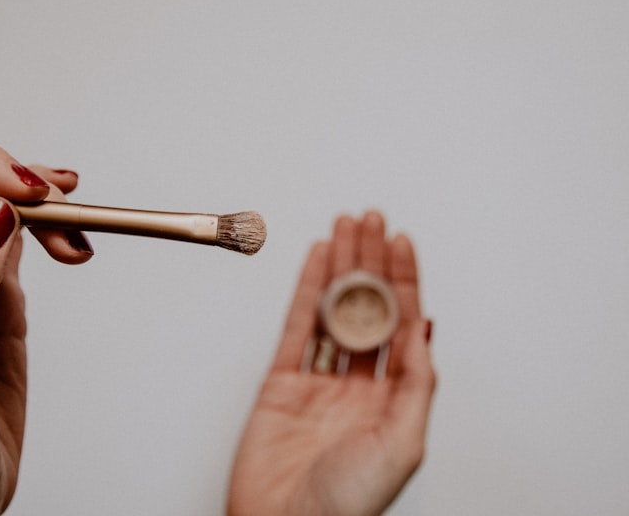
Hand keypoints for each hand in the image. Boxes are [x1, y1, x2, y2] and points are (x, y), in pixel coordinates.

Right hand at [228, 211, 435, 515]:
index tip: (402, 242)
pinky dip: (304, 291)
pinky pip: (296, 326)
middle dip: (371, 261)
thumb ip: (416, 383)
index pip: (402, 324)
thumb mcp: (401, 443)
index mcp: (392, 399)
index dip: (404, 280)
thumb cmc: (346, 504)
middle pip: (366, 308)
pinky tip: (315, 262)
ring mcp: (318, 381)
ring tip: (345, 228)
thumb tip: (425, 330)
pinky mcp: (282, 382)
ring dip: (339, 267)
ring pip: (332, 309)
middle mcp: (358, 384)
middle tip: (371, 220)